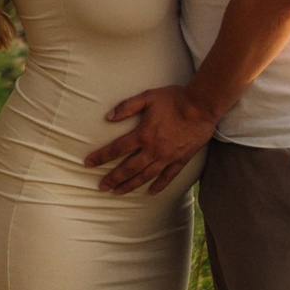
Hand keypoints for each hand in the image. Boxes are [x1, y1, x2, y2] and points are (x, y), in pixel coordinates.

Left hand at [85, 80, 217, 195]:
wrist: (201, 107)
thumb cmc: (174, 99)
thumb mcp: (147, 97)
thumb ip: (127, 107)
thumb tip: (108, 117)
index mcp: (143, 135)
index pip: (116, 149)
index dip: (100, 157)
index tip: (87, 163)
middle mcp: (153, 150)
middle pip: (128, 169)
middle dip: (113, 179)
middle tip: (101, 187)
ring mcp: (167, 157)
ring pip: (145, 176)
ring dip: (130, 185)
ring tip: (118, 192)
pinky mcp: (180, 160)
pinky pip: (167, 178)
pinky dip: (158, 186)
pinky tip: (150, 192)